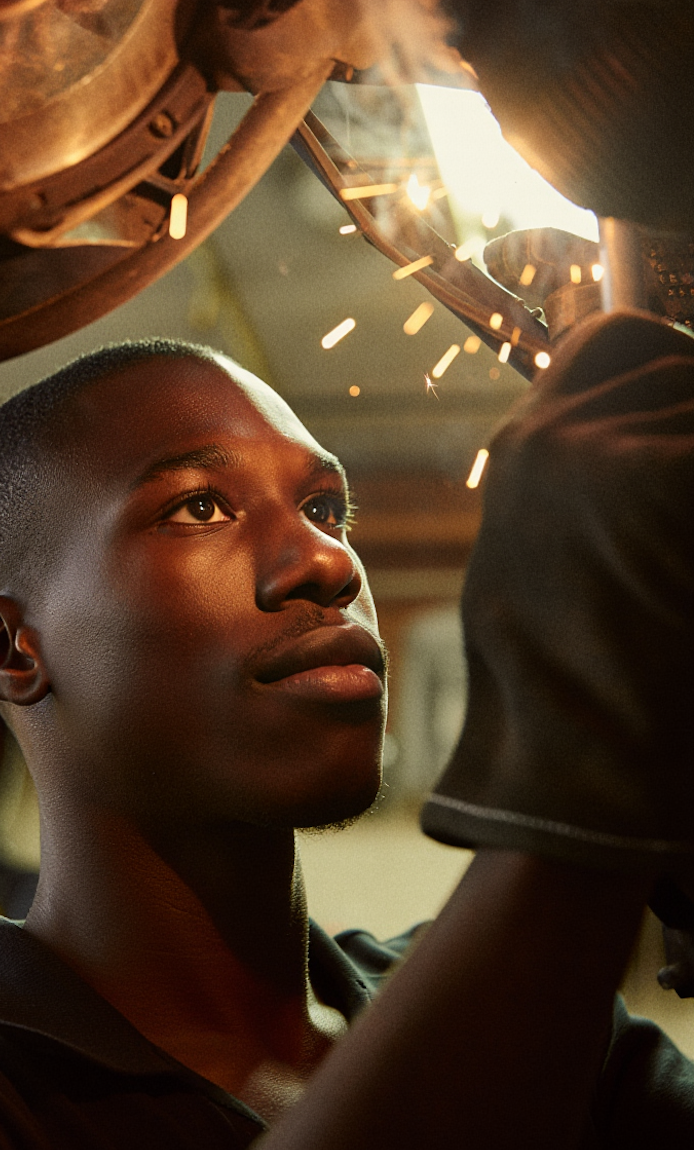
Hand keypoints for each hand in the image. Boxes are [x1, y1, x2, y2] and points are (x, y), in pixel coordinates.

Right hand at [422, 310, 693, 875]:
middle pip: (683, 362)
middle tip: (683, 512)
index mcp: (525, 449)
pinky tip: (686, 569)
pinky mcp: (663, 475)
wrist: (572, 759)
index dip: (673, 357)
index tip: (691, 405)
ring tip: (679, 555)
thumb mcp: (547, 556)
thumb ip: (589, 478)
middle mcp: (555, 435)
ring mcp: (606, 451)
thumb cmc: (565, 679)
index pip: (614, 337)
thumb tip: (654, 436)